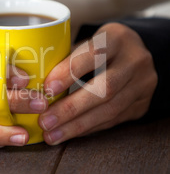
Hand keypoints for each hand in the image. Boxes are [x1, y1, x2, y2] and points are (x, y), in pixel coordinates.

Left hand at [40, 23, 157, 144]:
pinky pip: (113, 120)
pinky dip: (87, 128)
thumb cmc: (96, 48)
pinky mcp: (142, 104)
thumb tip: (31, 80)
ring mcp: (143, 83)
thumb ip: (64, 57)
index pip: (93, 54)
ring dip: (77, 125)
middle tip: (45, 121)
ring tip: (52, 135)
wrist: (133, 54)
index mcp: (117, 38)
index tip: (47, 88)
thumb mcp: (84, 42)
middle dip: (71, 108)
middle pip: (104, 88)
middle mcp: (135, 60)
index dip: (69, 72)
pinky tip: (68, 134)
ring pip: (110, 109)